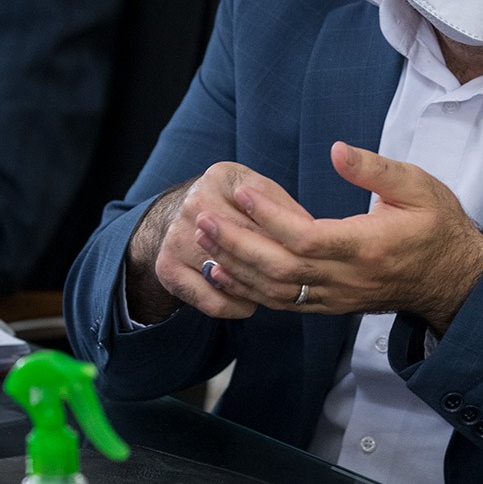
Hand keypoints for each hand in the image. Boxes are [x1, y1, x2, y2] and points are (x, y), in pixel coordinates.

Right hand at [124, 162, 297, 323]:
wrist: (175, 220)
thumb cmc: (230, 207)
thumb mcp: (256, 192)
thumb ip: (284, 207)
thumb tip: (311, 233)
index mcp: (221, 177)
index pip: (268, 210)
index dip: (296, 233)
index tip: (313, 249)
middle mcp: (196, 204)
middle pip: (252, 243)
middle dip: (281, 262)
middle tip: (302, 276)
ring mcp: (178, 237)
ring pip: (234, 274)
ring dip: (261, 289)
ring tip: (279, 291)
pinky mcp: (168, 268)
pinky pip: (215, 300)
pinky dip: (238, 306)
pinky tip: (251, 302)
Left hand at [197, 141, 482, 335]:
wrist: (454, 279)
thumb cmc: (437, 226)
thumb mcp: (418, 186)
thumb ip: (375, 169)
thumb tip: (336, 150)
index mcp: (368, 248)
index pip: (307, 238)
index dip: (269, 218)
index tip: (242, 193)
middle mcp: (348, 279)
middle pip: (280, 270)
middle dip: (237, 246)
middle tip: (204, 219)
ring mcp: (337, 297)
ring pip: (276, 292)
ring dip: (235, 269)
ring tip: (203, 241)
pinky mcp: (330, 304)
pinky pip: (282, 304)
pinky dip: (248, 290)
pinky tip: (223, 271)